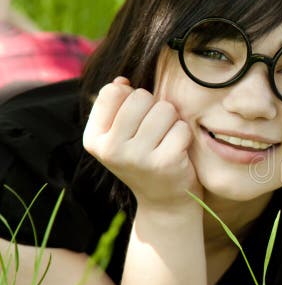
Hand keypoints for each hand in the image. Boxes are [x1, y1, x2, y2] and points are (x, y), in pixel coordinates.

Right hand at [83, 77, 199, 206]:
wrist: (164, 203)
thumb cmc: (144, 159)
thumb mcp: (121, 136)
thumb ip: (118, 107)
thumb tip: (121, 81)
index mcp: (94, 139)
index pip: (113, 92)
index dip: (132, 98)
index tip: (137, 119)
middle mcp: (110, 149)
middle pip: (140, 96)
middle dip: (155, 107)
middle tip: (156, 131)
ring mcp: (137, 157)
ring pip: (165, 109)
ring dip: (172, 121)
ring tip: (166, 140)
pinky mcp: (164, 162)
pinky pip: (182, 127)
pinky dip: (184, 135)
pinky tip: (178, 151)